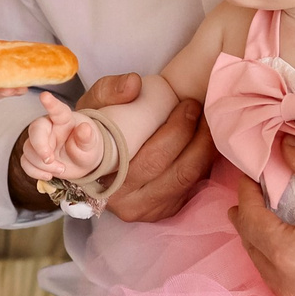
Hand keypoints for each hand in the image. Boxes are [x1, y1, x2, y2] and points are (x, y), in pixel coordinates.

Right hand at [21, 92, 105, 181]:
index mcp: (64, 119)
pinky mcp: (34, 155)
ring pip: (29, 150)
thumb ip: (88, 137)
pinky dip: (35, 172)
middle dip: (40, 147)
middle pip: (35, 131)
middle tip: (51, 160)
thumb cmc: (87, 147)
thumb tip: (85, 128)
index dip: (50, 103)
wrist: (82, 161)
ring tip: (61, 169)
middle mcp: (49, 127)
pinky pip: (25, 162)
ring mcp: (39, 141)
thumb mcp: (92, 143)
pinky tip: (49, 175)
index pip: (57, 109)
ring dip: (42, 165)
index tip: (44, 96)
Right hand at [80, 73, 215, 222]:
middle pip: (180, 171)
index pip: (154, 159)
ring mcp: (150, 211)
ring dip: (206, 148)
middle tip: (201, 108)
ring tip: (207, 120)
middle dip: (199, 136)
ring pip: (190, 180)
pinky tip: (203, 140)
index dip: (178, 130)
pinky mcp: (165, 211)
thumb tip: (135, 84)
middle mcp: (130, 204)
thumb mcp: (90, 107)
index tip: (187, 103)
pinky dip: (203, 161)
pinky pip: (192, 186)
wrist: (87, 163)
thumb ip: (108, 90)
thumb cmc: (92, 133)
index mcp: (109, 182)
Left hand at [230, 140, 294, 295]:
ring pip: (268, 272)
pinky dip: (281, 269)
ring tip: (263, 227)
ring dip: (262, 247)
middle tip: (246, 202)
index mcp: (289, 253)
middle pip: (253, 248)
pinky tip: (288, 256)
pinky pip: (288, 289)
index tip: (246, 179)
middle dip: (248, 222)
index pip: (252, 220)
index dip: (247, 195)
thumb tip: (284, 146)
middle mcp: (289, 285)